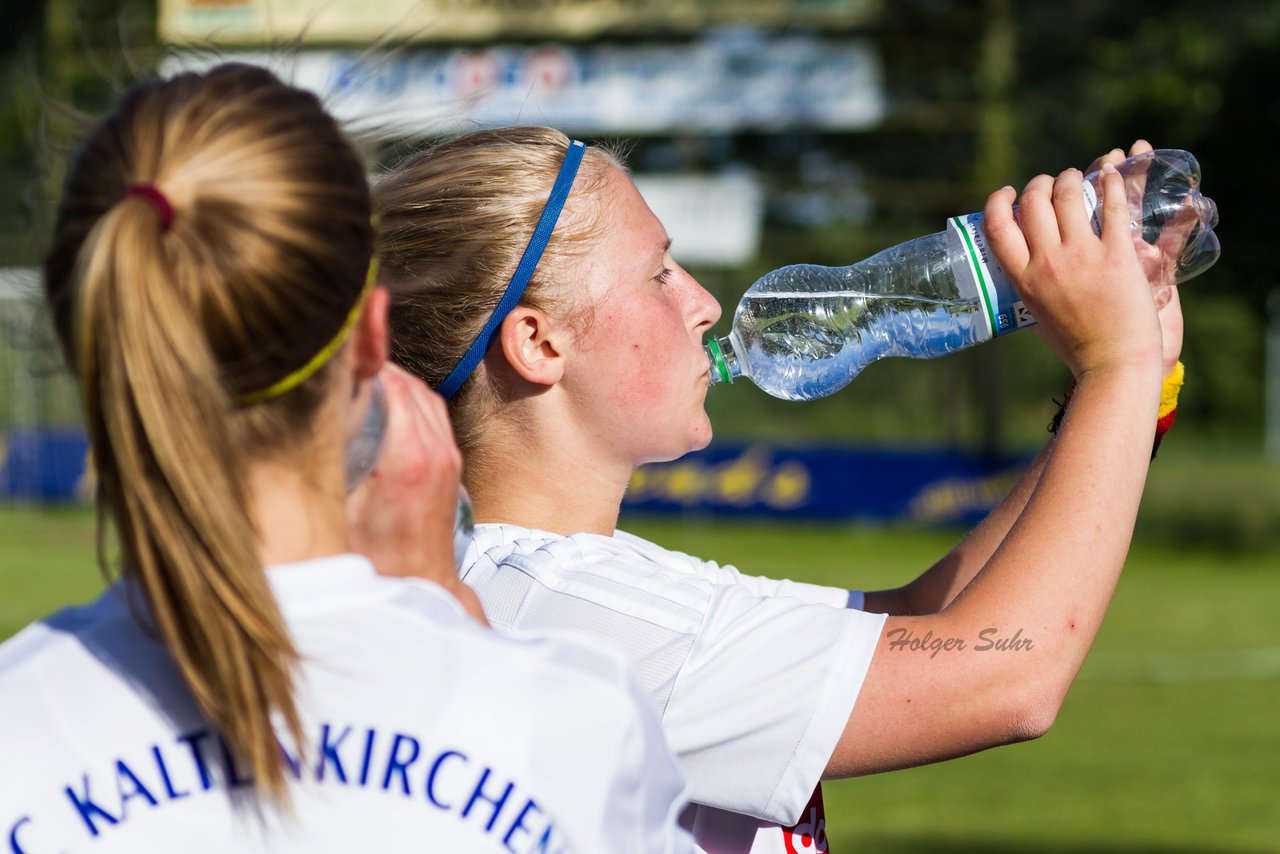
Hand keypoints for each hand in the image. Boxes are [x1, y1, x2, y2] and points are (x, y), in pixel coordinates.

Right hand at [346, 363, 487, 623]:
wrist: (419, 593)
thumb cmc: (371, 566)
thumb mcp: (333, 514)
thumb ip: (323, 465)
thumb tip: (292, 426)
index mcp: (406, 458)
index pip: (387, 381)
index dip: (358, 360)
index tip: (331, 350)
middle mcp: (434, 451)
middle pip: (404, 381)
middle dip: (370, 365)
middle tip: (335, 359)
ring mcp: (447, 456)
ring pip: (421, 393)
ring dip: (390, 380)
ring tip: (352, 378)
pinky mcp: (451, 464)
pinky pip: (431, 412)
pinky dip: (406, 399)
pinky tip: (378, 405)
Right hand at [984, 163, 1161, 380]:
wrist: (1115, 362)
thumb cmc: (1076, 346)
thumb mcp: (1036, 317)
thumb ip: (1028, 289)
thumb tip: (1021, 270)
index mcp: (1024, 279)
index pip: (997, 226)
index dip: (998, 201)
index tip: (1009, 193)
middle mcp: (1047, 263)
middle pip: (1032, 203)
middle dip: (1038, 184)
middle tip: (1049, 183)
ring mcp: (1082, 256)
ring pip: (1067, 196)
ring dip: (1069, 179)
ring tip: (1075, 178)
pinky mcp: (1117, 254)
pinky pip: (1112, 206)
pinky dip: (1109, 183)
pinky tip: (1109, 173)